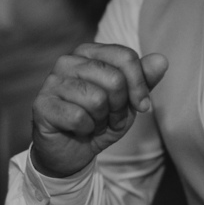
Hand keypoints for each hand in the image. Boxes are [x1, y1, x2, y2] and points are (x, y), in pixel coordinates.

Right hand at [30, 43, 167, 177]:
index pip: (125, 57)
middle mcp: (68, 61)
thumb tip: (162, 59)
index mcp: (88, 52)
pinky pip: (78, 117)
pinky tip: (79, 130)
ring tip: (94, 123)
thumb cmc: (99, 120)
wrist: (71, 152)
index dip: (140, 85)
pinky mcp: (42, 105)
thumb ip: (144, 80)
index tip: (142, 105)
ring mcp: (52, 82)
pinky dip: (86, 130)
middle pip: (114, 78)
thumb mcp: (128, 101)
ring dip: (102, 120)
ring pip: (97, 99)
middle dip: (120, 106)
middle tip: (110, 118)